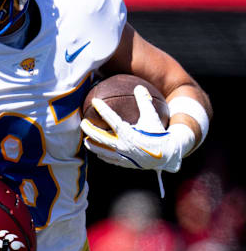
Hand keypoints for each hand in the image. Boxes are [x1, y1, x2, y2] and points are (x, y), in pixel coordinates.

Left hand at [80, 85, 194, 172]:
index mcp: (128, 133)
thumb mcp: (152, 117)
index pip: (111, 119)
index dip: (102, 109)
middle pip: (100, 137)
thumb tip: (139, 87)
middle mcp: (123, 145)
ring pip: (102, 151)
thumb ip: (145, 102)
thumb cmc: (159, 134)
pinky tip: (100, 152)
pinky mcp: (125, 163)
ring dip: (92, 145)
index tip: (95, 101)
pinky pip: (110, 159)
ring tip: (86, 141)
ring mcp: (123, 156)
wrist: (168, 154)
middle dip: (89, 129)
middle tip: (82, 123)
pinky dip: (103, 155)